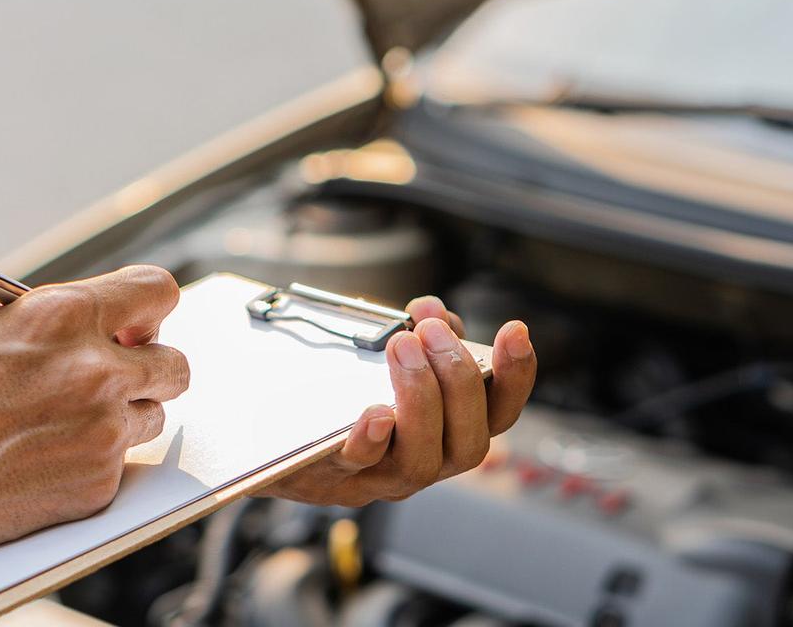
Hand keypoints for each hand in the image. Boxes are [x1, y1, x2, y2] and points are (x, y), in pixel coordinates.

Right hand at [0, 266, 188, 609]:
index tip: (140, 323)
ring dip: (120, 417)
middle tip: (122, 377)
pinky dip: (90, 462)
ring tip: (61, 424)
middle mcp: (96, 370)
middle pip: (175, 365)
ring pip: (151, 416)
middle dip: (150, 370)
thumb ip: (53, 319)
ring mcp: (102, 430)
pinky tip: (40, 461)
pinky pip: (119, 464)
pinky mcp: (97, 482)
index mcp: (65, 316)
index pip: (158, 291)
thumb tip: (108, 321)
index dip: (149, 309)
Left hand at [260, 296, 535, 506]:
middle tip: (431, 332)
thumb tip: (431, 312)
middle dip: (458, 381)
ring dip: (420, 398)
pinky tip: (374, 411)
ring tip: (401, 346)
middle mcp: (429, 462)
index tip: (514, 331)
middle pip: (470, 441)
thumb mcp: (391, 355)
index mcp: (452, 430)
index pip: (501, 412)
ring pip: (421, 461)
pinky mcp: (336, 479)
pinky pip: (360, 466)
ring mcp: (383, 477)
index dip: (517, 375)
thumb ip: (421, 333)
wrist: (275, 432)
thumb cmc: (346, 390)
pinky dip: (372, 439)